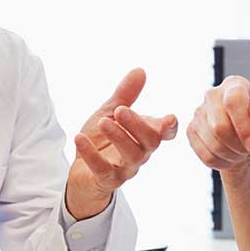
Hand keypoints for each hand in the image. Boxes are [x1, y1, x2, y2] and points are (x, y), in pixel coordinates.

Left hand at [67, 68, 177, 218]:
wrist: (82, 172)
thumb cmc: (102, 141)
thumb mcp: (110, 113)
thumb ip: (125, 95)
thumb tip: (140, 70)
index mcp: (144, 136)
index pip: (165, 133)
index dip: (170, 127)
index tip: (169, 118)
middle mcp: (140, 153)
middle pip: (150, 142)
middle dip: (137, 125)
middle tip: (121, 110)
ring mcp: (125, 169)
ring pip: (131, 156)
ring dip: (118, 137)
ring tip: (103, 122)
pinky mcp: (106, 180)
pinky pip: (102, 169)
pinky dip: (91, 154)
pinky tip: (79, 138)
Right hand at [186, 75, 249, 177]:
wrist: (246, 136)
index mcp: (234, 84)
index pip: (233, 102)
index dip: (243, 126)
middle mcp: (212, 94)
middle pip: (219, 127)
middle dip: (239, 145)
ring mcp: (199, 113)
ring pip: (213, 144)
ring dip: (232, 155)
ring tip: (242, 151)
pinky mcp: (191, 130)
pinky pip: (206, 155)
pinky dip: (222, 162)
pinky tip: (230, 155)